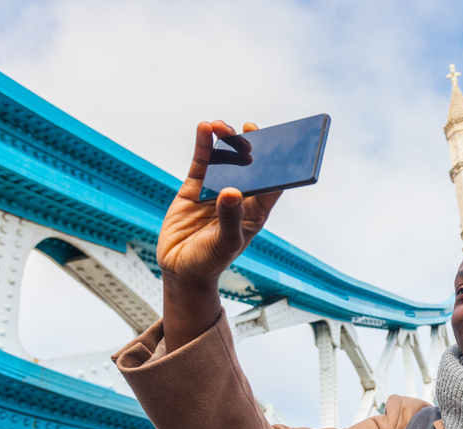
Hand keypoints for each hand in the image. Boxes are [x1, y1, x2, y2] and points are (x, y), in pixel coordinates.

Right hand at [157, 120, 280, 283]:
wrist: (181, 269)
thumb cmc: (210, 261)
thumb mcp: (224, 244)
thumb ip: (229, 218)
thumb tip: (231, 192)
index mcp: (255, 211)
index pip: (273, 184)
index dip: (279, 163)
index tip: (281, 143)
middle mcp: (239, 196)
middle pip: (249, 165)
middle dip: (250, 145)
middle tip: (250, 128)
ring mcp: (217, 189)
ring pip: (225, 159)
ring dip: (226, 140)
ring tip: (221, 126)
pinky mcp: (195, 188)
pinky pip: (202, 162)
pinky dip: (204, 145)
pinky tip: (205, 128)